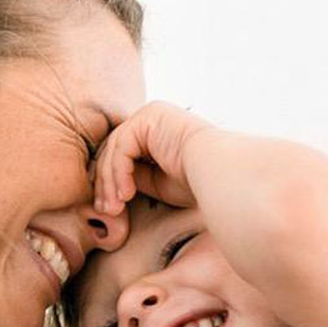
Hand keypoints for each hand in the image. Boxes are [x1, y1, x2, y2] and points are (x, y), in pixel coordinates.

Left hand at [92, 100, 213, 214]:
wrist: (222, 176)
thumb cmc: (198, 184)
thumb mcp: (157, 182)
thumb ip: (134, 176)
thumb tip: (109, 183)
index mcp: (156, 131)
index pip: (121, 154)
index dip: (111, 182)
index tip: (108, 209)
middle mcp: (152, 118)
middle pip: (114, 151)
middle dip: (106, 183)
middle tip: (105, 210)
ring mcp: (150, 115)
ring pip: (114, 151)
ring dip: (110, 182)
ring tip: (114, 208)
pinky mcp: (148, 118)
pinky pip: (122, 148)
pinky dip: (119, 173)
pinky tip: (126, 195)